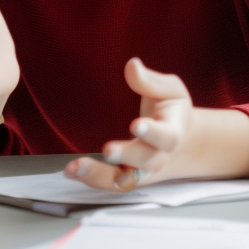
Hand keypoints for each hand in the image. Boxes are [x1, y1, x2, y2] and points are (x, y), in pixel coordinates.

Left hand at [65, 58, 192, 190]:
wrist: (177, 139)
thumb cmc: (169, 109)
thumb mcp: (169, 90)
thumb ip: (151, 81)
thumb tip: (132, 66)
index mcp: (173, 131)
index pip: (167, 136)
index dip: (153, 132)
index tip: (137, 124)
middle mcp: (158, 155)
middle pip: (145, 161)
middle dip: (126, 155)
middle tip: (108, 150)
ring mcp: (141, 169)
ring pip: (124, 179)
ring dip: (99, 175)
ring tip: (75, 167)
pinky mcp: (125, 176)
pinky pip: (110, 183)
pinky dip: (91, 179)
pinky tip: (71, 170)